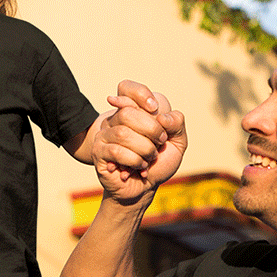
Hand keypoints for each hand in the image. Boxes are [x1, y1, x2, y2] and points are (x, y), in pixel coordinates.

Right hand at [93, 80, 186, 203]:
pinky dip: (135, 161)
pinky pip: (117, 151)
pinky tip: (138, 168)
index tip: (155, 108)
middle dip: (151, 130)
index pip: (127, 88)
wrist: (145, 188)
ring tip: (148, 159)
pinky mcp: (99, 152)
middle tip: (159, 144)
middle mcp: (115, 119)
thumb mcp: (177, 143)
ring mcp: (105, 135)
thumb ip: (176, 124)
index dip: (141, 94)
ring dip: (144, 149)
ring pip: (123, 133)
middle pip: (128, 112)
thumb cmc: (159, 163)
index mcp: (133, 110)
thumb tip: (161, 116)